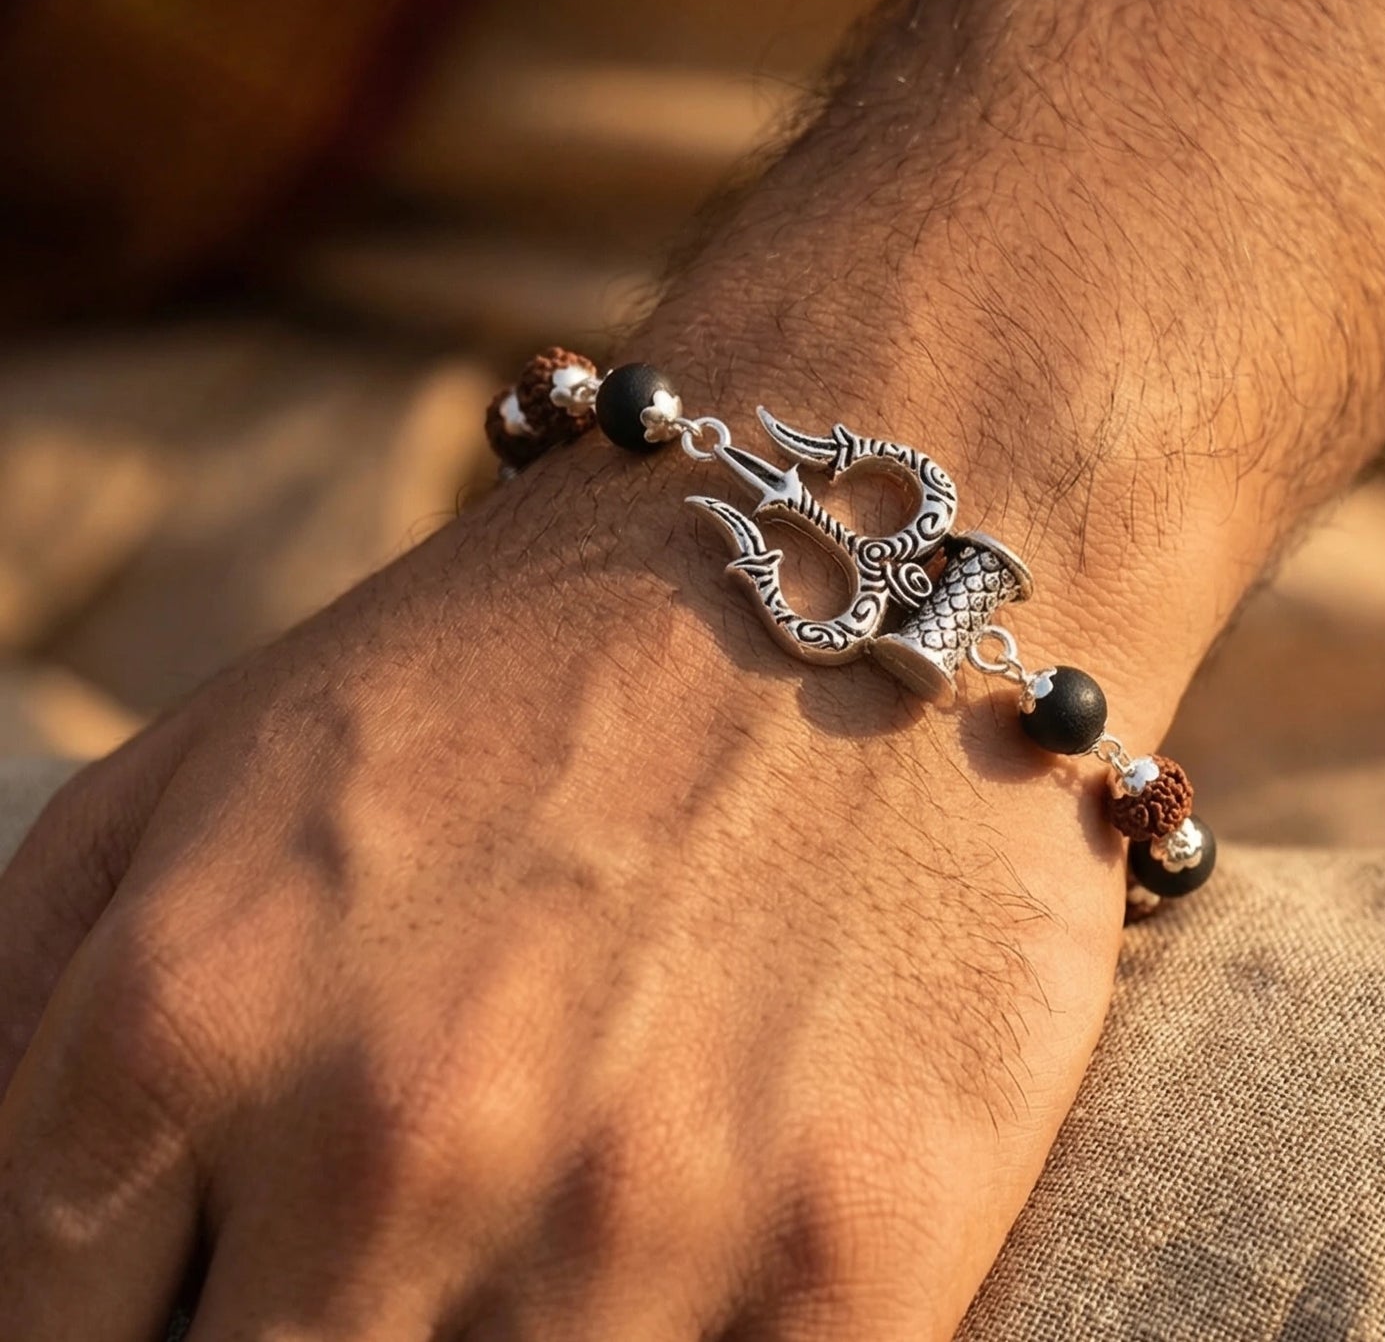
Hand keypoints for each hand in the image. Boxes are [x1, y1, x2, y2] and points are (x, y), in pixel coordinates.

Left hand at [0, 443, 1129, 1340]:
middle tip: (398, 1242)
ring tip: (560, 1203)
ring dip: (498, 1338)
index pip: (59, 1340)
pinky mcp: (852, 1256)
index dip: (145, 1330)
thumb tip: (16, 1263)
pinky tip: (687, 1257)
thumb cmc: (531, 662)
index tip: (242, 1277)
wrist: (853, 568)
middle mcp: (396, 1128)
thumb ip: (31, 997)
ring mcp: (636, 1208)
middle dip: (314, 1333)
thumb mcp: (213, 761)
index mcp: (197, 1007)